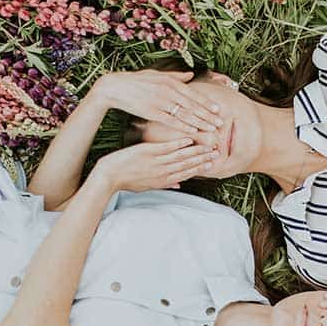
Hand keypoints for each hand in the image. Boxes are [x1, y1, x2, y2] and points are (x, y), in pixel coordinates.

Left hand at [93, 138, 217, 191]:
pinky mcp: (147, 153)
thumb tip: (179, 186)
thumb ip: (165, 185)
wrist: (109, 177)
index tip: (213, 163)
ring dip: (196, 151)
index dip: (201, 168)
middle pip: (188, 165)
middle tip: (217, 153)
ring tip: (208, 146)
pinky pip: (166, 148)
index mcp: (163, 180)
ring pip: (181, 157)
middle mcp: (163, 172)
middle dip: (204, 159)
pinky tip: (188, 139)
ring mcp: (156, 162)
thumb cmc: (127, 181)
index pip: (187, 173)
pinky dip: (178, 143)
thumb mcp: (148, 187)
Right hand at [94, 70, 221, 132]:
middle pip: (192, 105)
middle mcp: (168, 91)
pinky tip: (193, 131)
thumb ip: (175, 76)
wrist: (115, 87)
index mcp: (170, 81)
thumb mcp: (156, 74)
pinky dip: (183, 126)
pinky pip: (171, 121)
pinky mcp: (152, 112)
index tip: (218, 110)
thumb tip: (190, 74)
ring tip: (211, 129)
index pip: (193, 94)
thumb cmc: (136, 81)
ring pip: (184, 114)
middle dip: (207, 115)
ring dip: (200, 122)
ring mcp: (160, 102)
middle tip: (220, 123)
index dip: (206, 103)